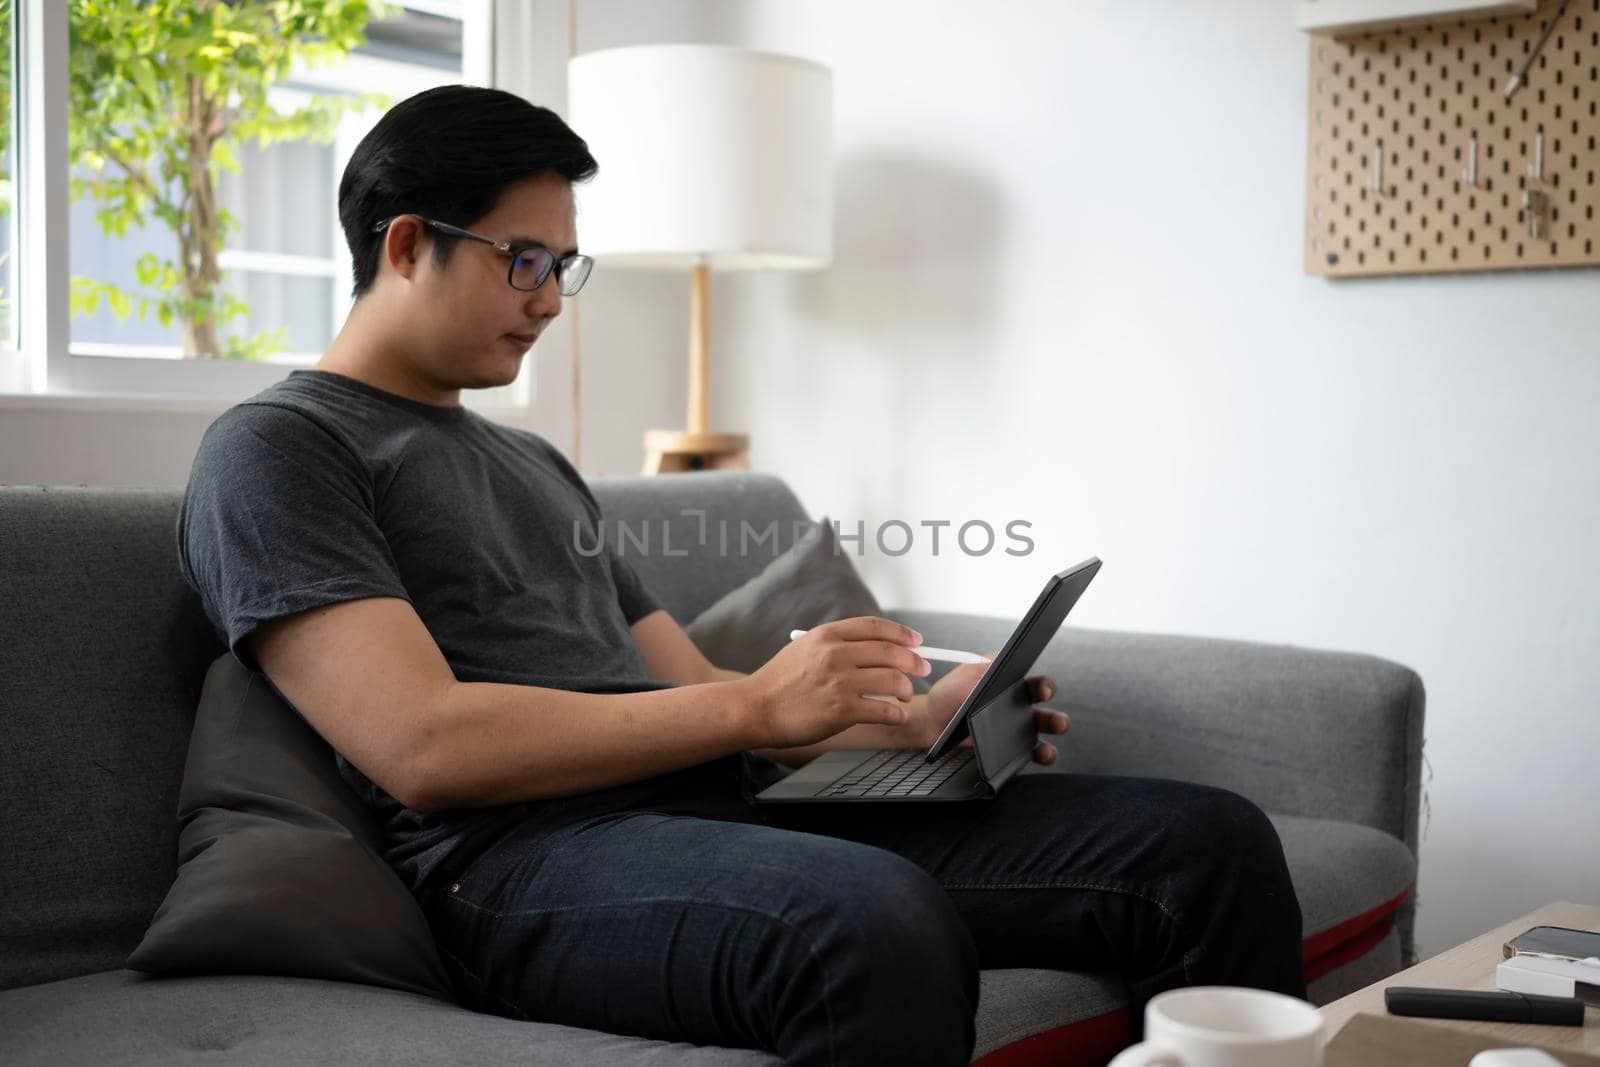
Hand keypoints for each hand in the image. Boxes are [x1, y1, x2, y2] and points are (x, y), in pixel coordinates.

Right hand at [740, 616, 931, 749]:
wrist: (755, 708)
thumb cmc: (779, 682)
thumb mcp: (804, 649)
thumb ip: (835, 645)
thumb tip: (876, 649)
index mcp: (827, 635)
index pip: (875, 627)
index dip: (901, 634)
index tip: (916, 642)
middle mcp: (835, 655)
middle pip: (890, 652)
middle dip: (913, 661)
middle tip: (923, 669)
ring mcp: (839, 683)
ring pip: (892, 681)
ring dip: (907, 689)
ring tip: (907, 696)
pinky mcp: (841, 711)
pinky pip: (883, 710)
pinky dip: (896, 714)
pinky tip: (897, 716)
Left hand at [914, 651, 1066, 765]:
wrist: (932, 721)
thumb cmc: (950, 693)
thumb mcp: (969, 671)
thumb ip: (989, 663)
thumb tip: (1006, 655)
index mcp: (1014, 685)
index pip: (1038, 685)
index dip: (1046, 687)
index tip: (1043, 691)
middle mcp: (1020, 707)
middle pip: (1047, 712)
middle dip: (1057, 719)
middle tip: (1058, 722)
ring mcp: (1017, 730)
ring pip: (1043, 736)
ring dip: (1051, 744)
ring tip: (1046, 748)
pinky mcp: (1010, 749)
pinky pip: (1031, 753)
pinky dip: (1039, 755)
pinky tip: (1035, 755)